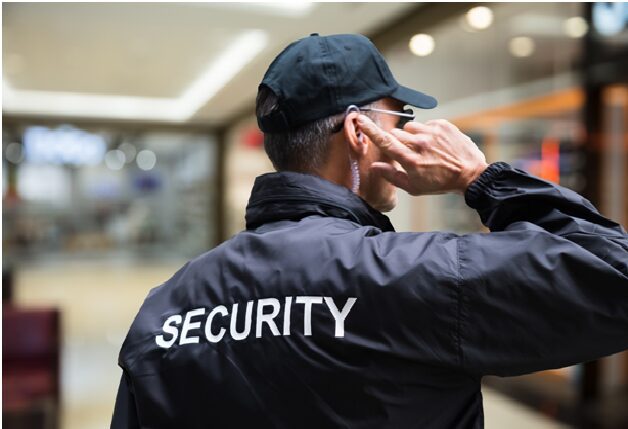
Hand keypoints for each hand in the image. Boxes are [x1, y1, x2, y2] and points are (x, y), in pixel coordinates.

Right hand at [357, 115, 487, 194]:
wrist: (470, 174)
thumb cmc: (440, 183)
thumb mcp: (414, 187)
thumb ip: (392, 176)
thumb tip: (375, 167)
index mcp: (410, 160)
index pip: (385, 142)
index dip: (370, 130)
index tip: (360, 119)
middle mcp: (420, 144)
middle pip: (396, 134)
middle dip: (397, 142)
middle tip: (408, 153)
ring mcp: (432, 132)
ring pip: (409, 127)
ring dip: (412, 136)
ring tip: (424, 148)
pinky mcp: (442, 125)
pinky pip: (425, 124)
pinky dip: (426, 132)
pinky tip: (435, 144)